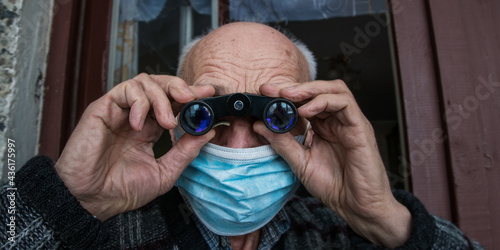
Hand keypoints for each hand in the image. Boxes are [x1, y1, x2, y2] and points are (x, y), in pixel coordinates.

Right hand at [54, 74, 214, 220]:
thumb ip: (185, 152)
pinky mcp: (103, 108)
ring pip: (145, 82)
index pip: (173, 102)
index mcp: (150, 130)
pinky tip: (140, 125)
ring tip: (167, 122)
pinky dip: (139, 102)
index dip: (190, 96)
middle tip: (193, 97)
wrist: (91, 200)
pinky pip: (126, 90)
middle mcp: (136, 117)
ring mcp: (120, 111)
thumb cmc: (121, 190)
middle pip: (160, 84)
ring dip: (162, 98)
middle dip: (179, 86)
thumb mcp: (164, 172)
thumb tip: (207, 132)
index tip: (209, 95)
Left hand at [254, 80, 411, 247]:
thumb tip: (260, 125)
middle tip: (272, 90)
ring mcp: (350, 123)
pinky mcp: (361, 128)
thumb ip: (282, 142)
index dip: (286, 94)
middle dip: (294, 87)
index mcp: (324, 127)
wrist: (357, 207)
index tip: (265, 92)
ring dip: (309, 89)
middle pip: (320, 90)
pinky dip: (324, 101)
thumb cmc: (334, 186)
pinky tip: (306, 110)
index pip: (306, 100)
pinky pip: (346, 104)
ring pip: (334, 90)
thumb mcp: (300, 162)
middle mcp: (337, 121)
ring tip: (287, 95)